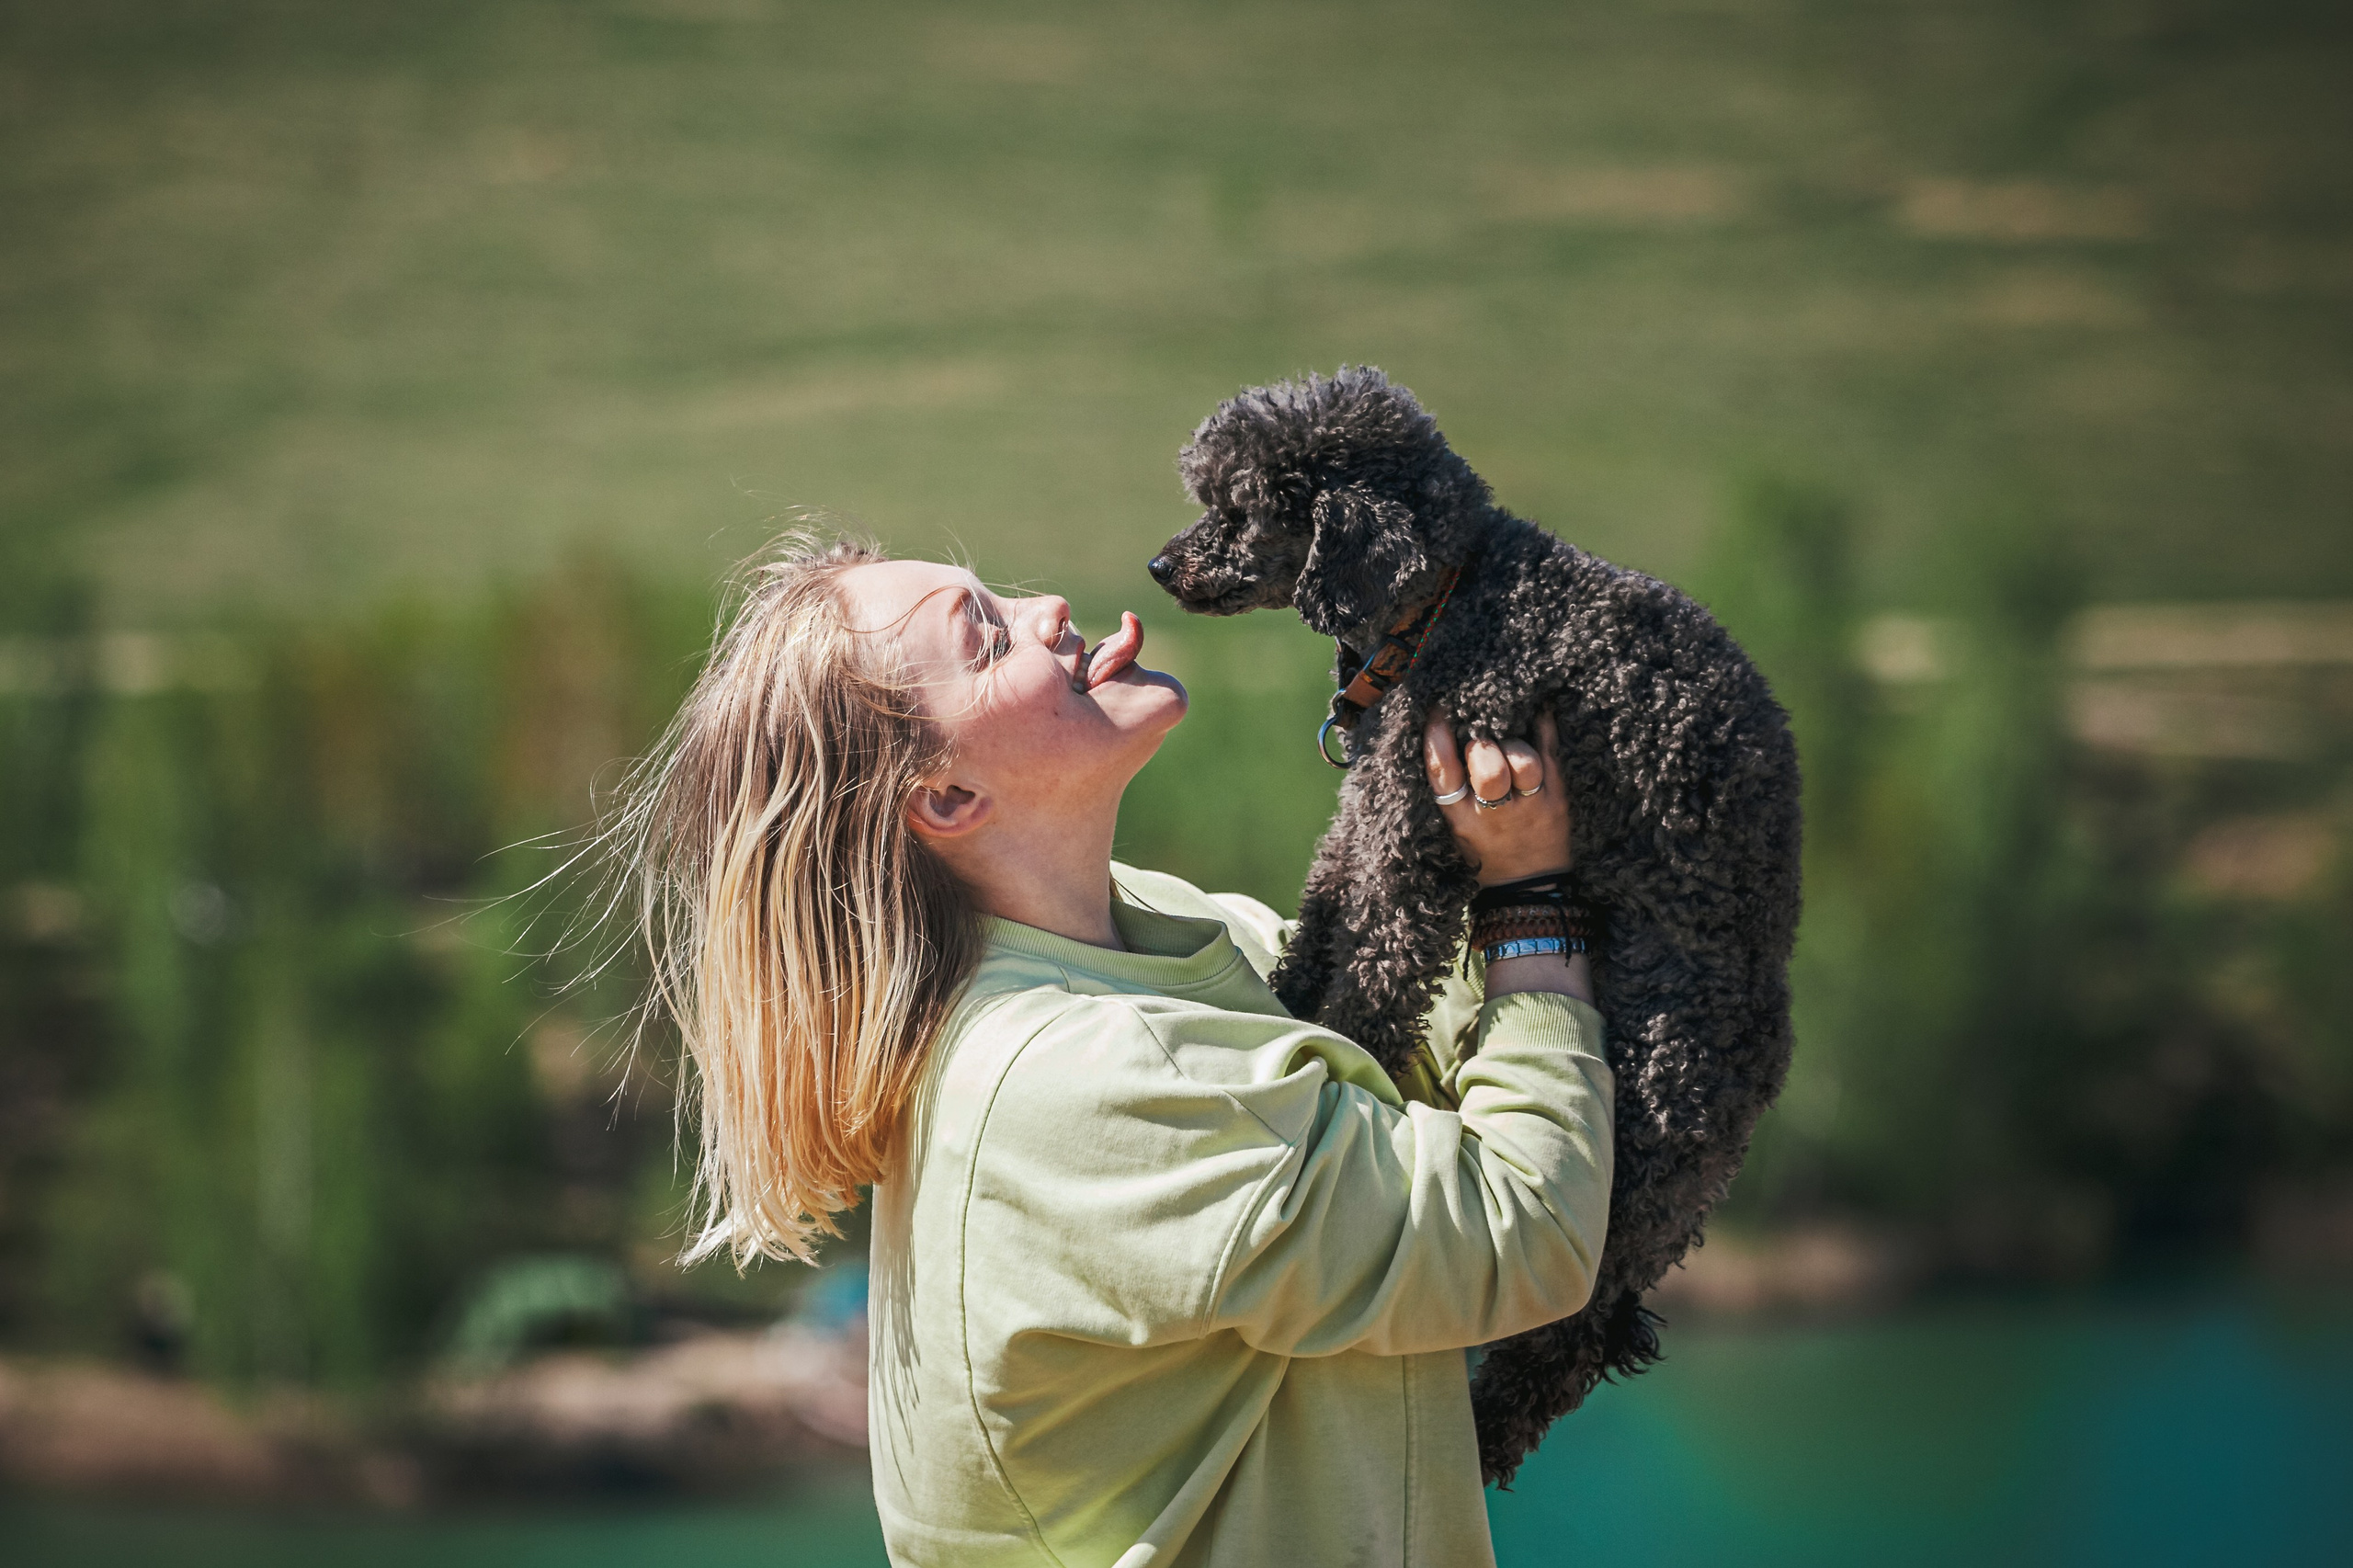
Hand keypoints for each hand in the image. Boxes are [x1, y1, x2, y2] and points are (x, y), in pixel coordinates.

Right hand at [1425, 710, 1570, 885]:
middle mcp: (1493, 814)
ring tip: (1510, 743)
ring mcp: (1529, 807)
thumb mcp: (1457, 825)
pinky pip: (1551, 753)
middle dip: (1482, 744)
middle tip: (1482, 741)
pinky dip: (1544, 728)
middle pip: (1487, 765)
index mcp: (1460, 818)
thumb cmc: (1486, 848)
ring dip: (1515, 743)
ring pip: (1524, 760)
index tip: (1440, 710)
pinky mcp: (1556, 800)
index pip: (1442, 771)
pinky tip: (1538, 713)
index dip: (1437, 737)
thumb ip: (1450, 787)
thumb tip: (1443, 730)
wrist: (1527, 886)